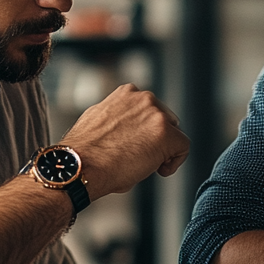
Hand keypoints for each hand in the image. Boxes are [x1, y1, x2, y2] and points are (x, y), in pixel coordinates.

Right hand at [63, 83, 189, 198]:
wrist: (80, 165)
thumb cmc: (84, 151)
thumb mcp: (98, 121)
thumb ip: (118, 119)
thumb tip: (125, 131)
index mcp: (127, 93)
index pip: (148, 110)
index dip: (145, 131)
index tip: (137, 145)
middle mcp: (144, 98)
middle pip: (164, 119)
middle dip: (156, 137)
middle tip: (144, 157)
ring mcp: (156, 114)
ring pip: (173, 133)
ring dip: (164, 148)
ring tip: (147, 165)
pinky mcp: (166, 133)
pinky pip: (183, 147)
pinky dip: (175, 161)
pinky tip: (160, 170)